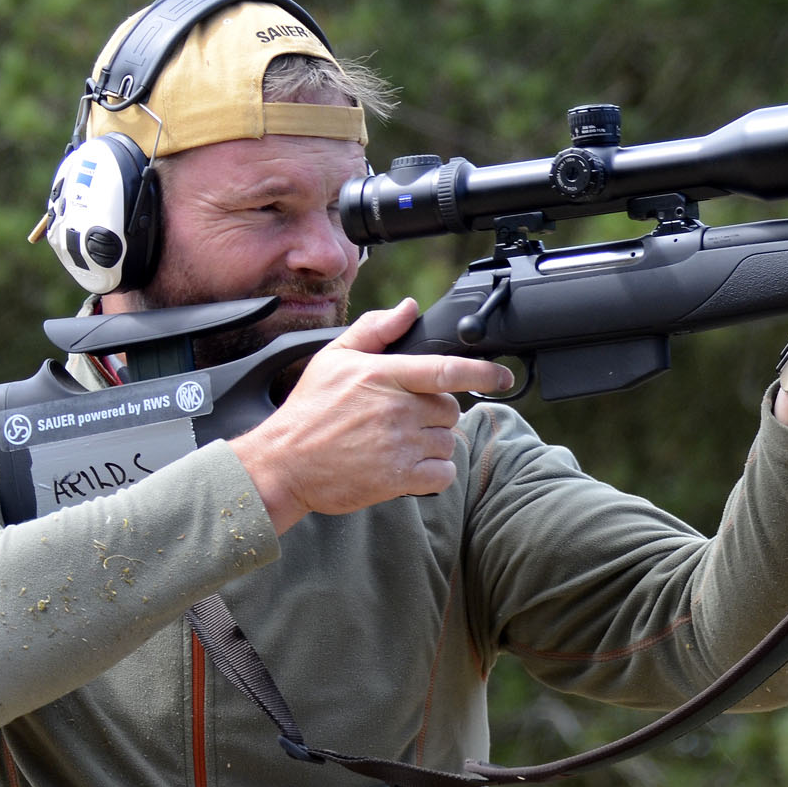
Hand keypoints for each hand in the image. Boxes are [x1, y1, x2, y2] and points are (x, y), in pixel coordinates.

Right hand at [229, 299, 513, 531]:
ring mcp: (400, 445)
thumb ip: (375, 330)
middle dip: (435, 413)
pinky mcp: (399, 478)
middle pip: (450, 408)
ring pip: (448, 440)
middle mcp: (396, 409)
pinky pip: (442, 473)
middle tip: (404, 418)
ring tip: (399, 443)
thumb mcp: (334, 358)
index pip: (448, 370)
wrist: (283, 464)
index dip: (483, 372)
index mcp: (384, 375)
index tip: (504, 377)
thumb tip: (409, 308)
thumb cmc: (309, 411)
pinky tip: (409, 467)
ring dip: (433, 443)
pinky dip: (434, 473)